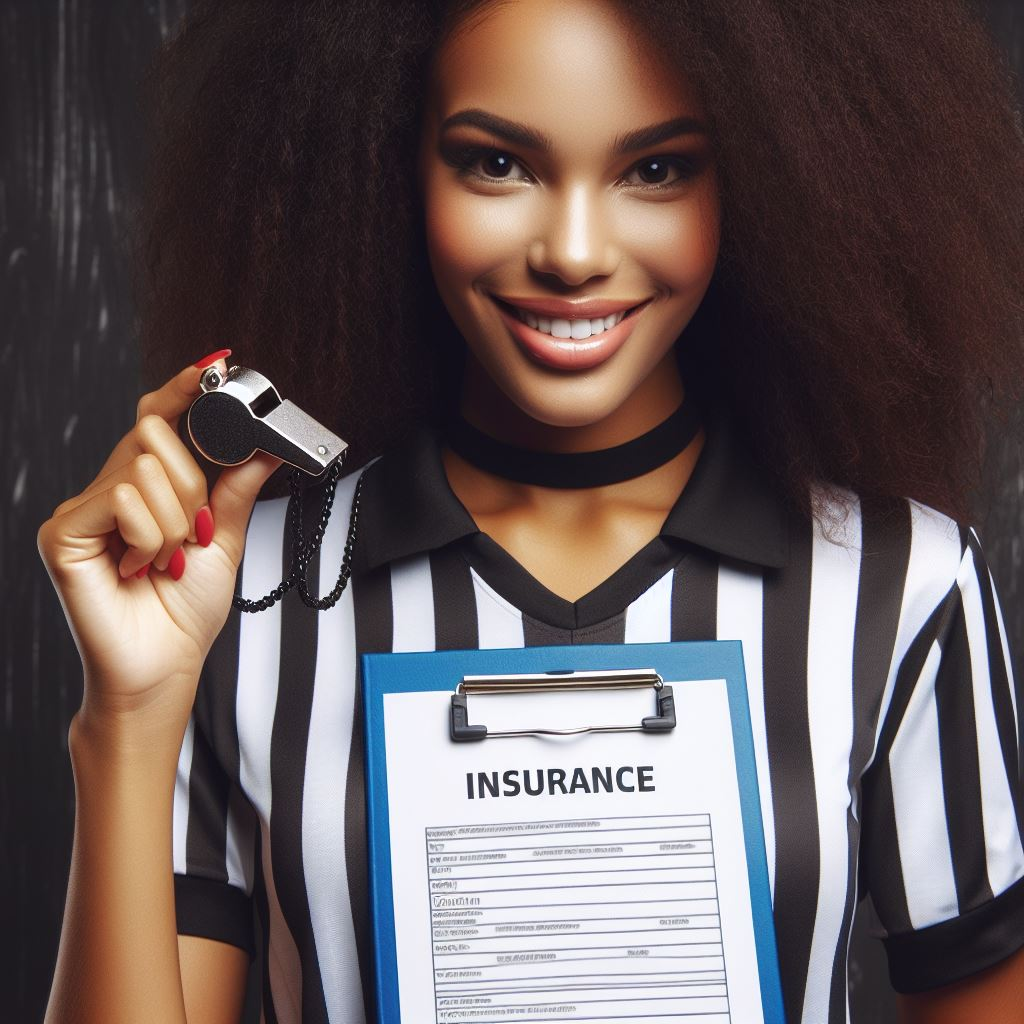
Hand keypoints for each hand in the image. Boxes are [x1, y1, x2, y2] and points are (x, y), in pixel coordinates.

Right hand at [37, 353, 283, 723]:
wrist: (162, 667)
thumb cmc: (185, 611)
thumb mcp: (223, 540)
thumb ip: (235, 489)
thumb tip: (264, 447)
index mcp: (146, 489)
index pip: (156, 421)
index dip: (181, 390)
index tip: (214, 365)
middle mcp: (111, 490)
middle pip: (155, 436)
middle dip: (191, 487)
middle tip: (190, 535)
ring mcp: (83, 509)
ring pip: (145, 469)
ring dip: (174, 523)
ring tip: (163, 560)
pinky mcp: (65, 531)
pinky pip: (123, 498)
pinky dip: (149, 536)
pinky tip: (138, 567)